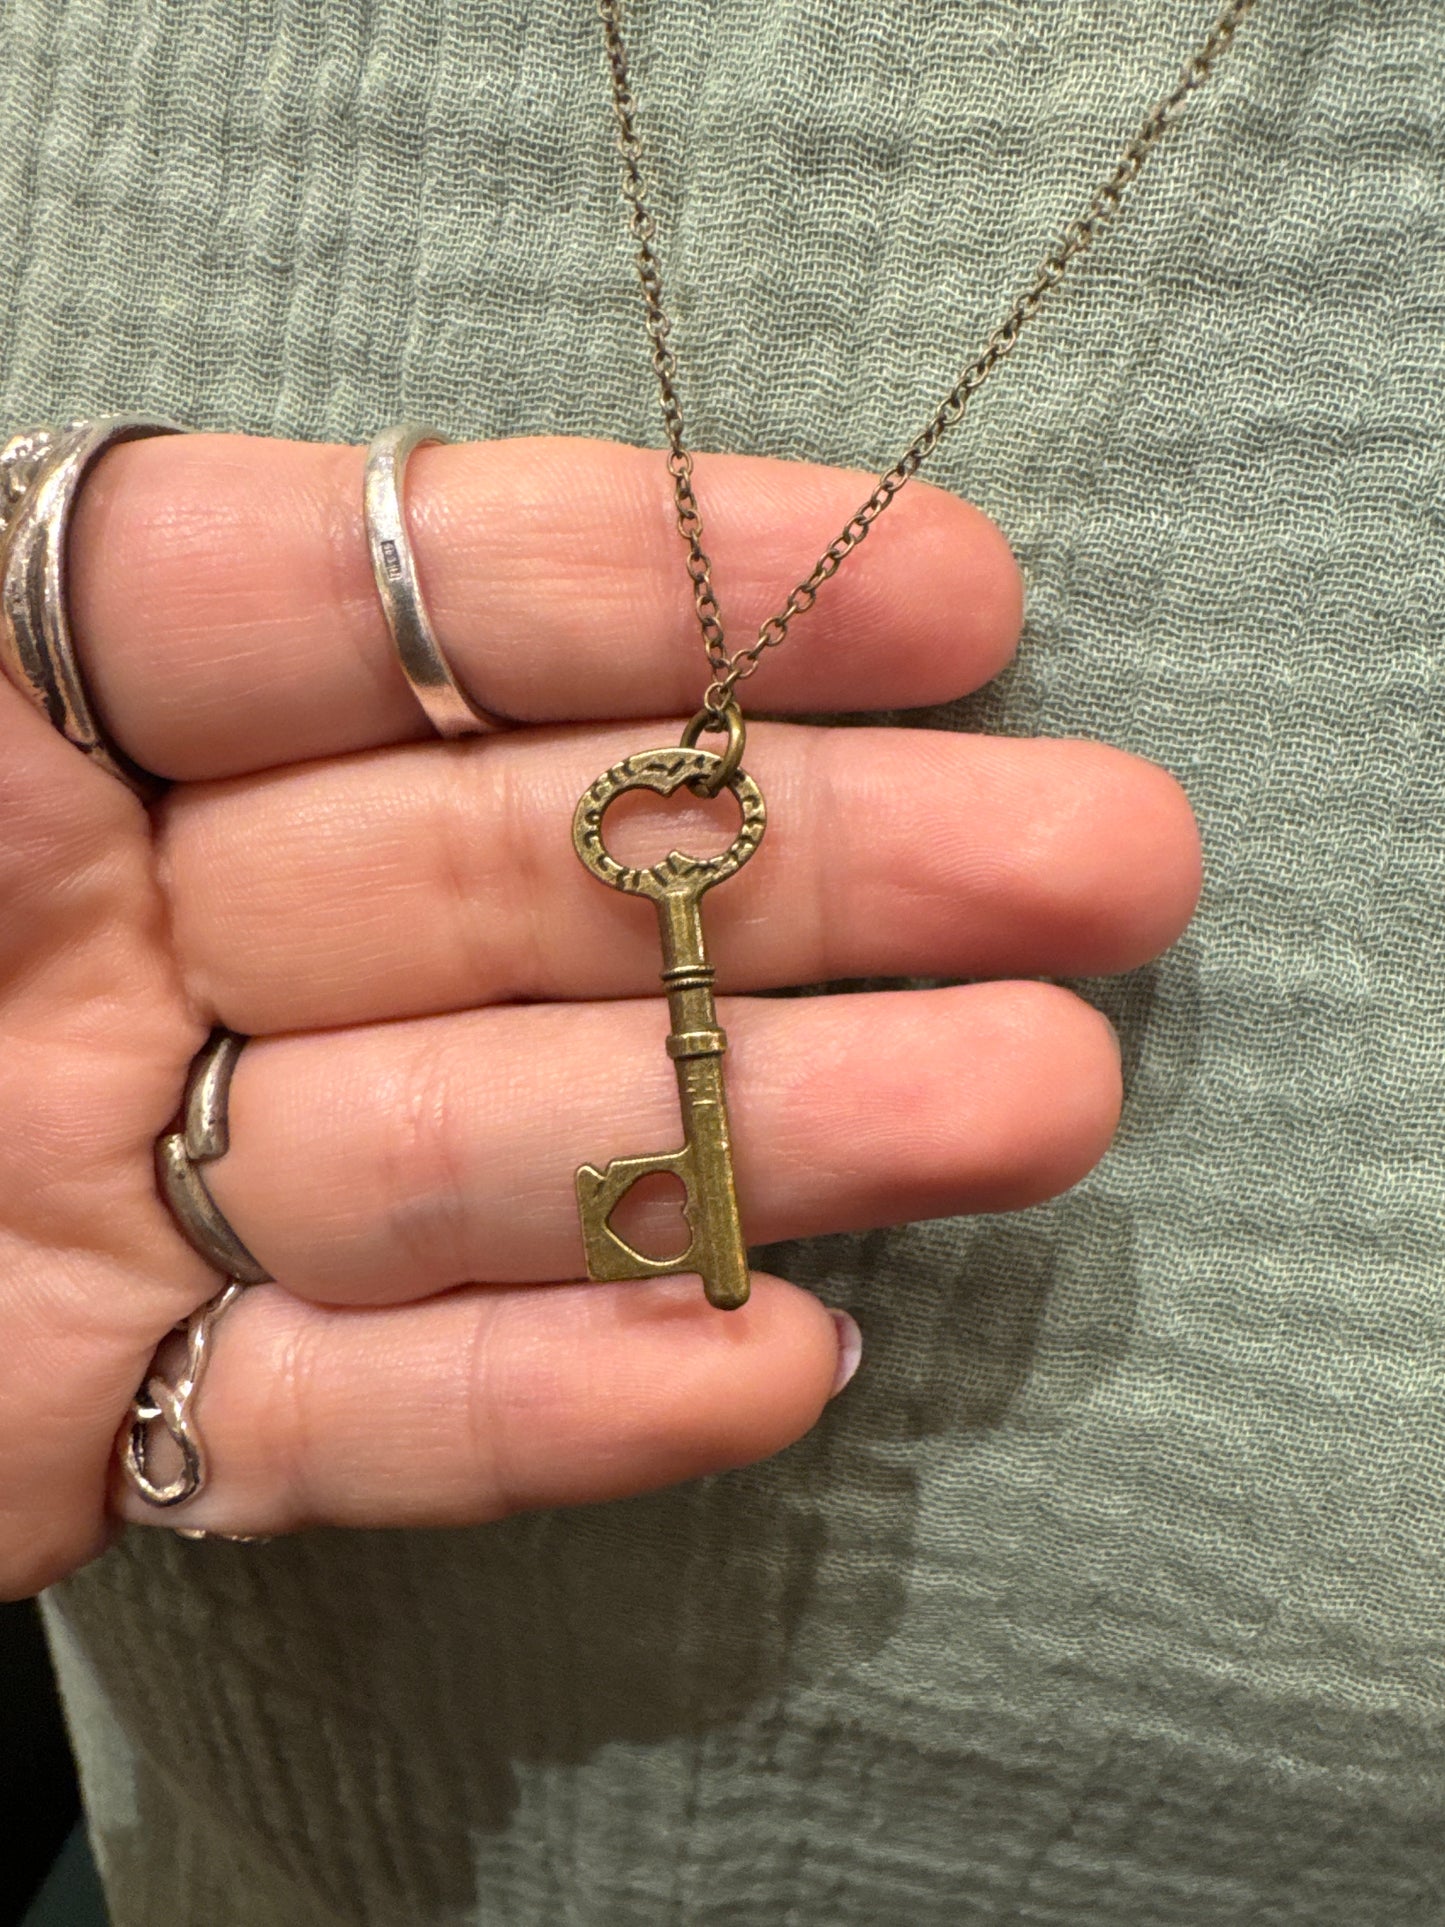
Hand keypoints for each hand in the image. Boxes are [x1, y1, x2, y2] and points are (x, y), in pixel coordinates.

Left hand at [0, 433, 1199, 1594]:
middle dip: (816, 865)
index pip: (369, 606)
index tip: (943, 599)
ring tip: (1032, 1104)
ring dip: (765, 1133)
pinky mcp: (104, 1417)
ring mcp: (115, 1189)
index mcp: (20, 722)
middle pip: (509, 884)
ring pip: (482, 1148)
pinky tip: (767, 1364)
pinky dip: (544, 1402)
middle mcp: (107, 940)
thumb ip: (87, 586)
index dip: (648, 582)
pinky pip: (347, 1416)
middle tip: (1103, 866)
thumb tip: (395, 541)